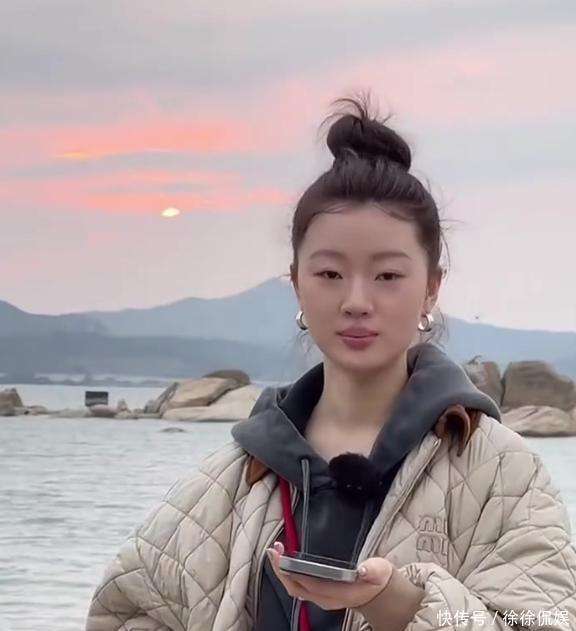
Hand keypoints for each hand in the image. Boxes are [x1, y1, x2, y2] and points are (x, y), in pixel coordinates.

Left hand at [266, 541, 393, 610]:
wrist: (377, 592)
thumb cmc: (376, 579)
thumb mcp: (379, 571)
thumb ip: (372, 570)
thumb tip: (362, 569)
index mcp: (339, 594)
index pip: (311, 585)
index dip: (295, 573)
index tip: (283, 558)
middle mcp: (326, 599)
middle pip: (296, 588)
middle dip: (282, 570)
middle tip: (274, 549)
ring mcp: (320, 597)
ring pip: (294, 587)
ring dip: (282, 570)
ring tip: (275, 551)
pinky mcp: (317, 592)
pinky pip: (297, 585)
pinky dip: (287, 572)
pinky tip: (283, 559)